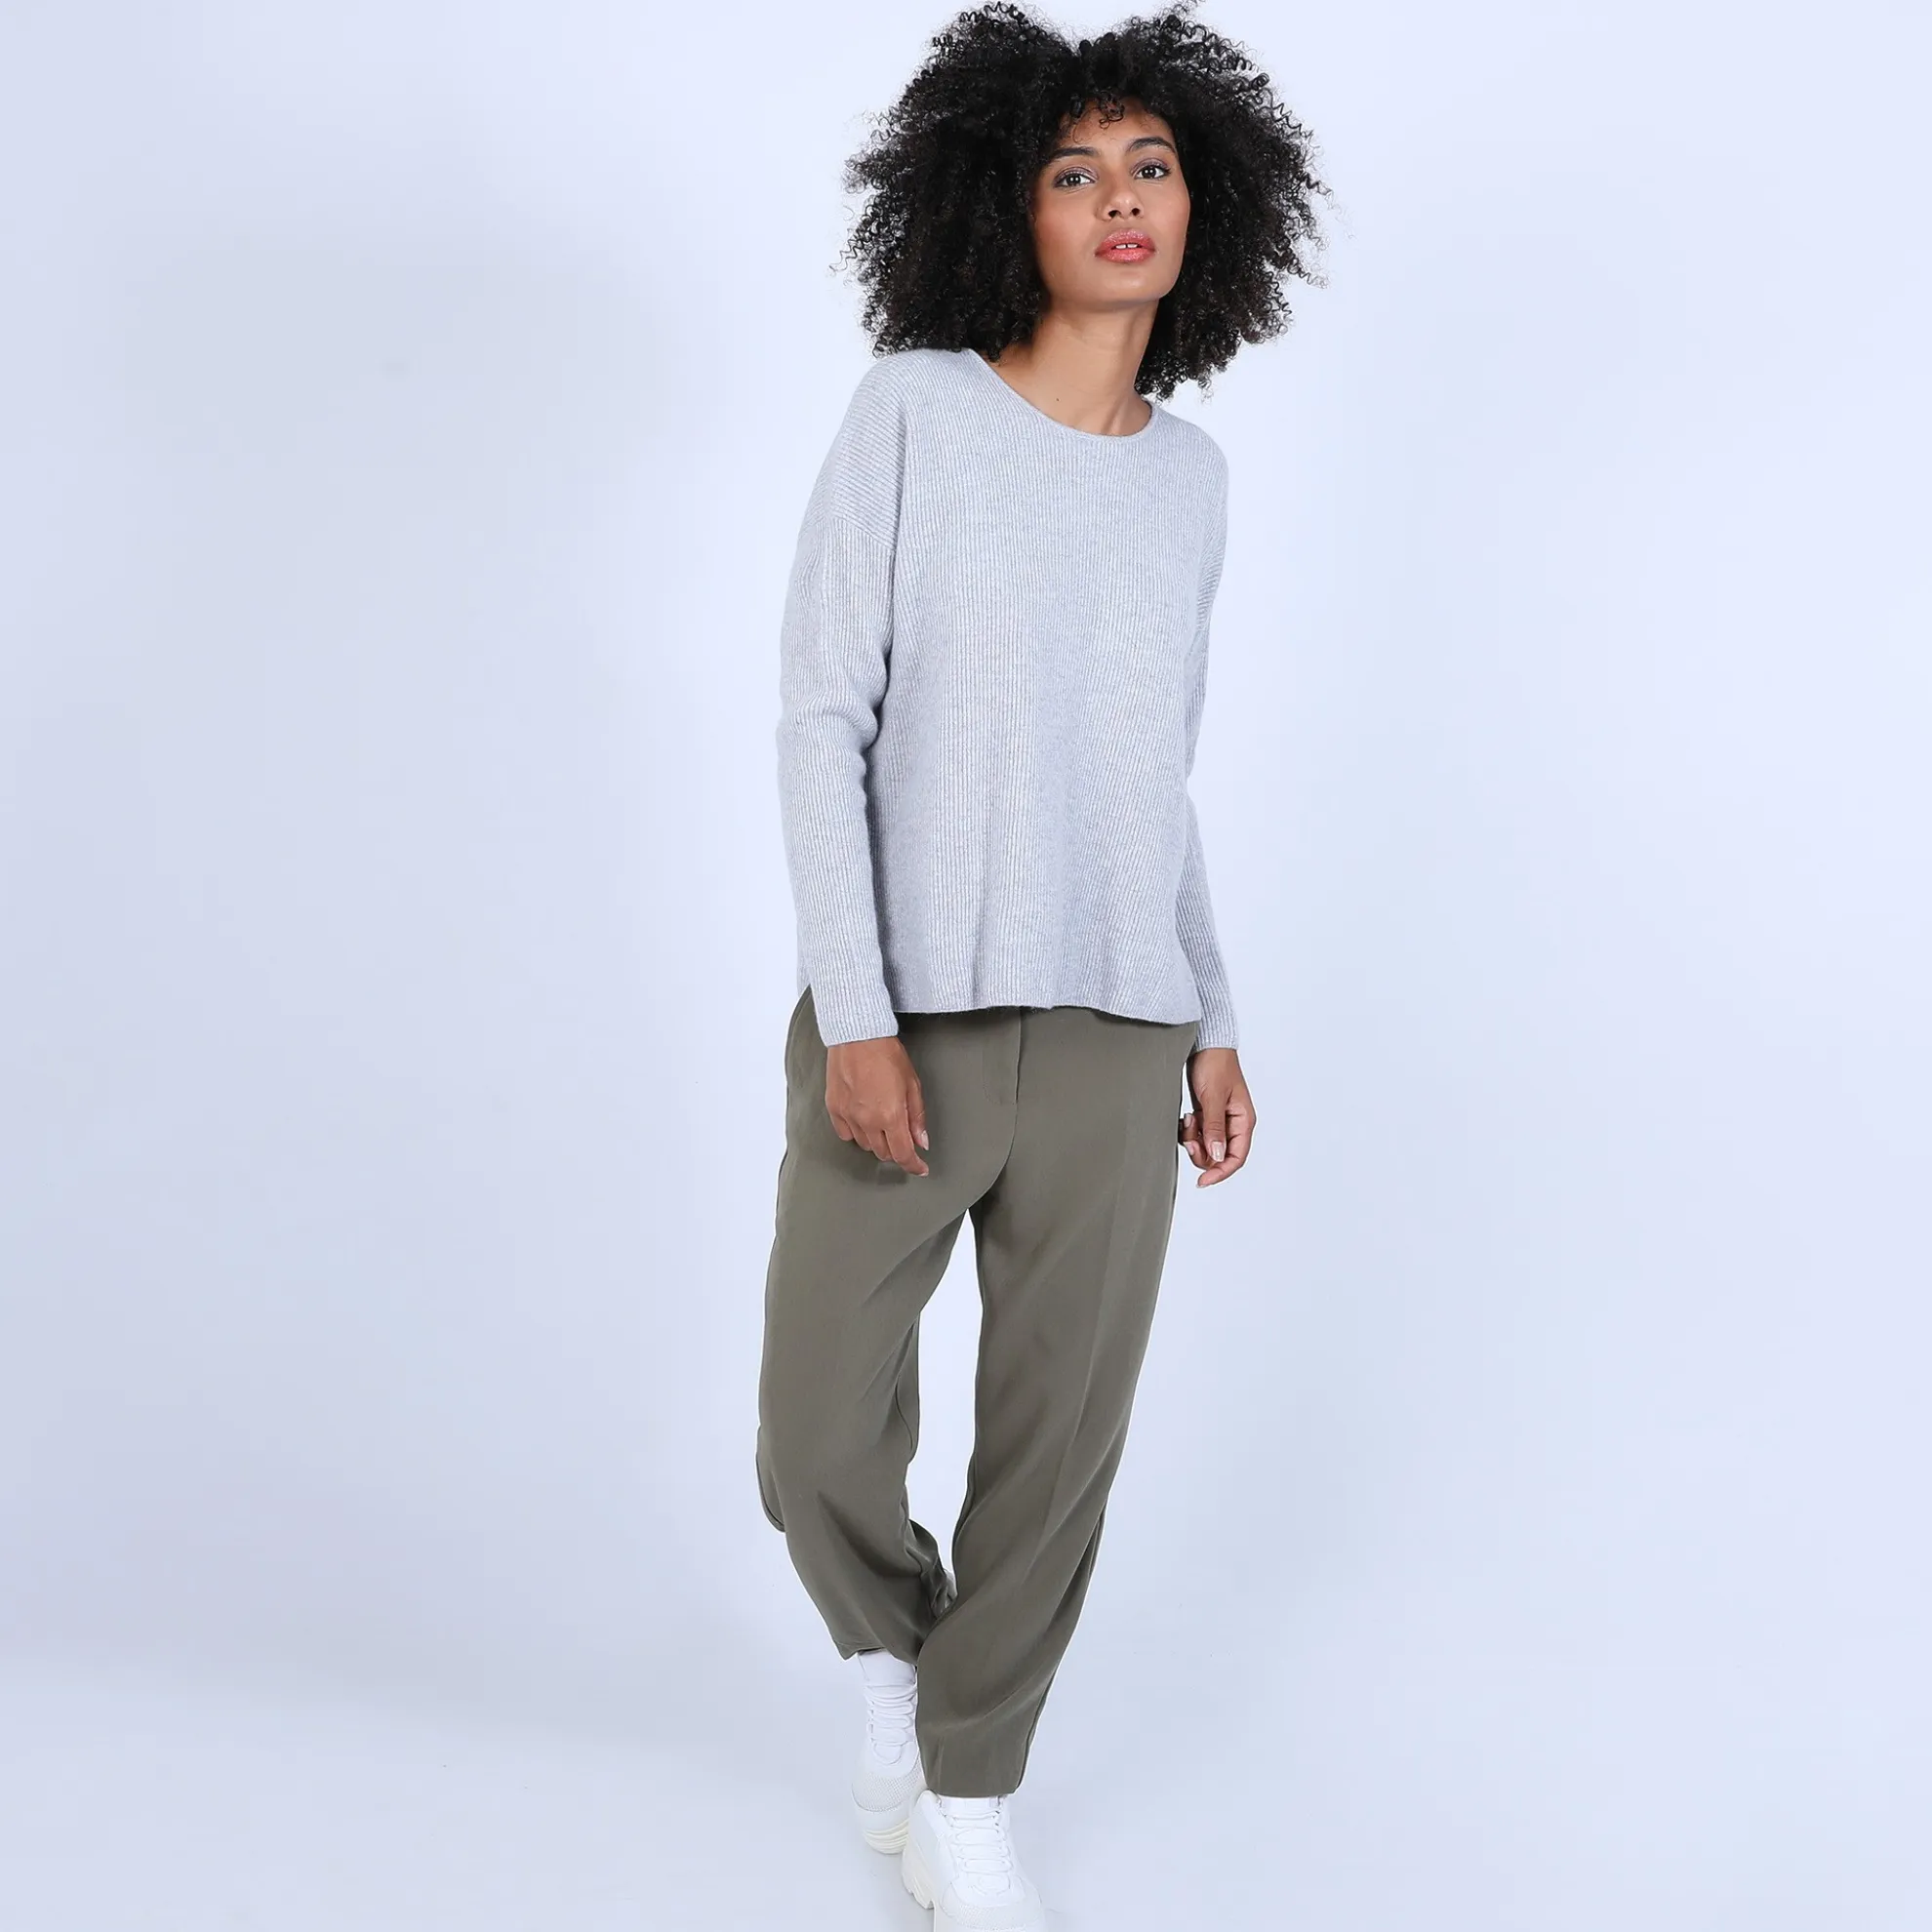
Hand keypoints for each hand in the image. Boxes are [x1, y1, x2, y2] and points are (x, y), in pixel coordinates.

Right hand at [825, 1035, 930, 1174]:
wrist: (858, 1036)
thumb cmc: (886, 1054)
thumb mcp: (912, 1084)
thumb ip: (917, 1117)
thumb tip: (921, 1141)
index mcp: (891, 1116)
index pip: (902, 1154)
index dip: (913, 1165)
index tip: (919, 1168)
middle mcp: (867, 1120)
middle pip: (883, 1153)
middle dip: (896, 1149)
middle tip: (902, 1135)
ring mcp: (848, 1116)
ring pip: (865, 1145)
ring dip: (877, 1141)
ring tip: (882, 1122)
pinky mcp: (834, 1108)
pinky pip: (845, 1133)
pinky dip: (856, 1133)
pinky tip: (863, 1120)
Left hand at [1179, 1046, 1253, 1186]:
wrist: (1204, 1044)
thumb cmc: (1214, 1065)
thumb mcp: (1213, 1098)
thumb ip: (1214, 1128)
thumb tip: (1217, 1156)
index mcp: (1244, 1121)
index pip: (1236, 1158)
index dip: (1220, 1172)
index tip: (1202, 1181)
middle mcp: (1234, 1123)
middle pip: (1220, 1156)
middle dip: (1202, 1153)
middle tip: (1189, 1138)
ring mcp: (1220, 1119)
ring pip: (1207, 1147)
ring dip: (1194, 1140)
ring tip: (1188, 1120)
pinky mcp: (1207, 1114)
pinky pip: (1198, 1135)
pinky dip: (1190, 1132)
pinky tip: (1186, 1117)